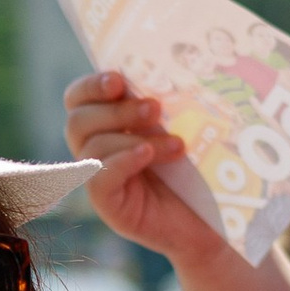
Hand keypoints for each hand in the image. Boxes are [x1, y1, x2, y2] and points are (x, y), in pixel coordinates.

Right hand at [62, 67, 234, 269]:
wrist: (212, 221)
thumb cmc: (197, 171)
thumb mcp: (177, 127)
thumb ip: (159, 104)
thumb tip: (162, 69)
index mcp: (106, 125)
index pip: (77, 97)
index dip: (90, 85)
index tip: (119, 80)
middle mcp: (96, 151)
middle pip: (78, 120)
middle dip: (116, 110)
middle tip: (155, 108)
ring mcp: (100, 180)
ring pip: (92, 147)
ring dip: (134, 137)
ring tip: (176, 144)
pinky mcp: (110, 207)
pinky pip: (99, 179)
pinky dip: (123, 161)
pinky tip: (148, 155)